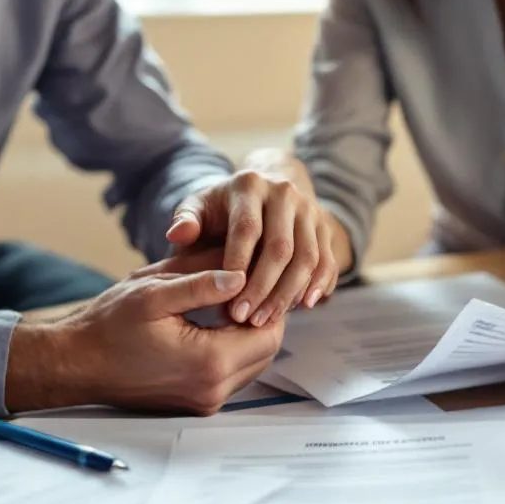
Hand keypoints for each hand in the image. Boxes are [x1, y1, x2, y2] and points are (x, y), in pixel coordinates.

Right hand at [4, 257, 285, 414]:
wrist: (74, 364)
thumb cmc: (107, 326)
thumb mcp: (154, 291)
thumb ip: (202, 282)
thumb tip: (242, 273)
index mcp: (208, 362)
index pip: (268, 331)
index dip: (267, 299)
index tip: (253, 274)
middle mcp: (212, 390)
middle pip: (266, 350)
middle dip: (260, 315)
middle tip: (243, 284)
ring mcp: (205, 401)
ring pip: (252, 363)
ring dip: (247, 332)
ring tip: (226, 300)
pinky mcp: (196, 402)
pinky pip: (232, 373)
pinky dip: (232, 347)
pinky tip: (212, 322)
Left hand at [166, 153, 338, 326]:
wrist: (261, 192)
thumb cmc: (221, 209)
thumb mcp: (198, 207)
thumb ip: (185, 220)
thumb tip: (176, 235)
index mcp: (249, 184)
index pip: (247, 229)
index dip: (237, 266)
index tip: (225, 301)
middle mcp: (284, 192)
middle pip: (280, 247)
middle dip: (263, 287)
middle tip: (246, 318)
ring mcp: (309, 209)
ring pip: (307, 257)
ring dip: (288, 293)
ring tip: (267, 319)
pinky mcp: (325, 226)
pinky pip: (327, 260)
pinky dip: (318, 285)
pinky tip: (304, 307)